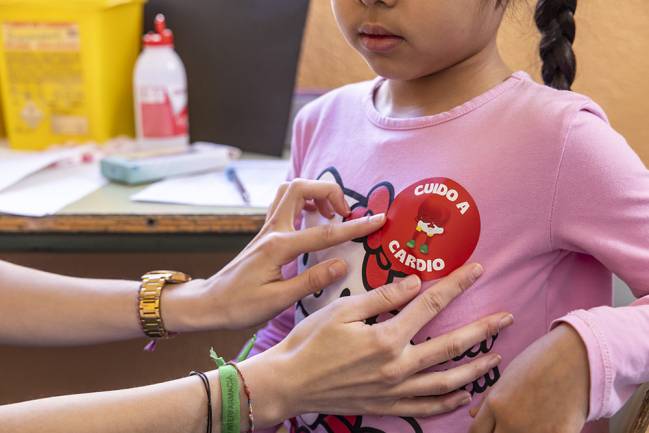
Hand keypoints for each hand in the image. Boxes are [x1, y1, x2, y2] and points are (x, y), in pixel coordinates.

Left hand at [163, 179, 386, 331]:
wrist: (208, 303)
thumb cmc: (239, 306)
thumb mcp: (277, 300)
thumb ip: (311, 280)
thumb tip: (341, 264)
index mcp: (278, 247)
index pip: (324, 232)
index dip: (354, 226)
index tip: (377, 219)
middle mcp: (272, 230)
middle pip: (300, 187)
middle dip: (329, 191)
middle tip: (345, 213)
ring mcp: (266, 228)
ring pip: (290, 190)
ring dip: (315, 193)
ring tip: (332, 214)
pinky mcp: (265, 233)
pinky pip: (285, 204)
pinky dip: (304, 202)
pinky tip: (314, 221)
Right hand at [239, 263, 513, 427]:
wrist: (288, 383)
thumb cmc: (310, 342)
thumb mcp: (341, 310)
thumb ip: (381, 297)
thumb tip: (413, 283)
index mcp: (387, 338)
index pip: (431, 304)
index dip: (457, 285)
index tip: (478, 270)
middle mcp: (398, 367)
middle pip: (452, 345)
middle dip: (484, 329)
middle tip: (507, 317)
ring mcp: (395, 390)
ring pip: (447, 381)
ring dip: (476, 368)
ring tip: (496, 356)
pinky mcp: (387, 406)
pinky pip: (426, 408)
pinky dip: (449, 403)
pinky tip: (464, 396)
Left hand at [468, 324, 588, 432]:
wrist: (579, 357)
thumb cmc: (541, 361)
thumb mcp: (508, 376)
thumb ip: (490, 399)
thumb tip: (473, 415)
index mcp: (496, 405)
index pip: (476, 432)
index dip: (482, 432)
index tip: (489, 429)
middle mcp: (512, 422)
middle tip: (507, 426)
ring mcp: (536, 432)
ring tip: (529, 422)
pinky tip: (547, 424)